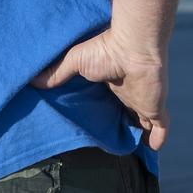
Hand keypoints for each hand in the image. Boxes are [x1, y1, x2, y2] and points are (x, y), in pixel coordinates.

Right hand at [31, 29, 169, 148]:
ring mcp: (144, 100)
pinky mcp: (155, 107)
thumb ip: (57, 72)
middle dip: (122, 124)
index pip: (111, 100)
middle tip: (111, 139)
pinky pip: (160, 128)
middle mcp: (130, 92)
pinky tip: (152, 147)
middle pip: (127, 113)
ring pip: (144, 122)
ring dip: (140, 133)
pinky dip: (157, 138)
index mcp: (113, 82)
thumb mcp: (75, 61)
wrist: (134, 45)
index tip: (96, 123)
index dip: (106, 112)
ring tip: (130, 147)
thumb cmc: (106, 49)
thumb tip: (32, 80)